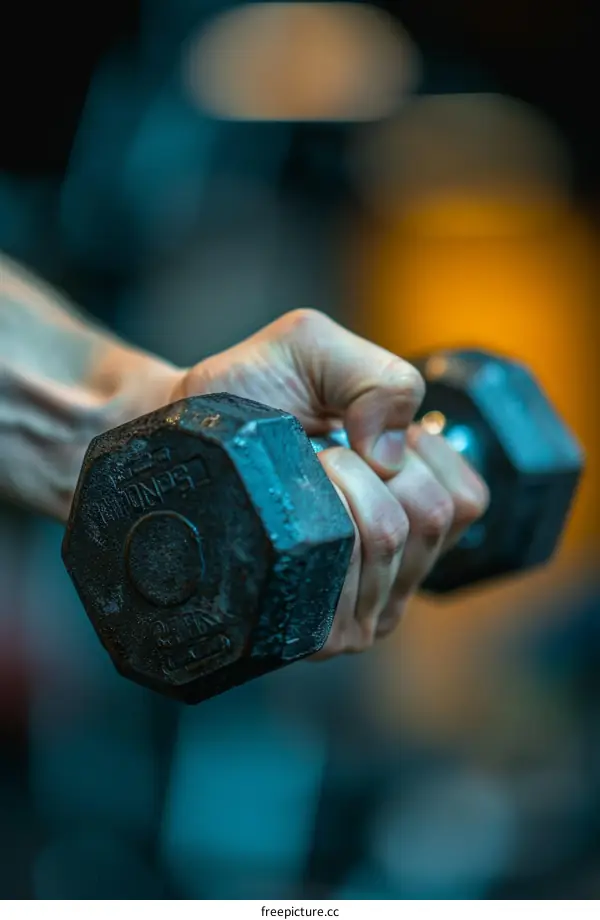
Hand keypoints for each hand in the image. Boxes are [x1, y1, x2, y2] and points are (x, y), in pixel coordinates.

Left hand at [171, 310, 488, 656]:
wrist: (176, 442)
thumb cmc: (245, 397)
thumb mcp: (310, 350)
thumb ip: (377, 374)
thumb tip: (392, 454)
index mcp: (416, 497)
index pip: (463, 499)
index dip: (410, 455)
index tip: (352, 436)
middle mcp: (399, 558)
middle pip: (428, 520)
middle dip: (362, 471)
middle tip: (315, 460)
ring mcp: (364, 603)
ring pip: (387, 548)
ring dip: (332, 498)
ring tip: (295, 492)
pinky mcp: (321, 633)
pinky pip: (348, 594)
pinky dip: (313, 542)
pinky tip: (285, 532)